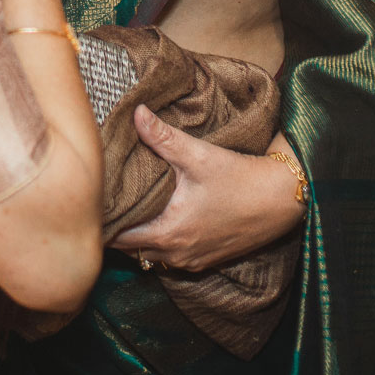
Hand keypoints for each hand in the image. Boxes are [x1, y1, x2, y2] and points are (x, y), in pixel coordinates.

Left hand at [107, 108, 305, 272]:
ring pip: (150, 253)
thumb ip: (163, 138)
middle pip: (130, 247)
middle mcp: (177, 254)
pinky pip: (170, 256)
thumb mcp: (200, 156)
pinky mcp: (206, 259)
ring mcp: (192, 260)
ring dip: (138, 234)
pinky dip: (159, 240)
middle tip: (103, 200)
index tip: (91, 200)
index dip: (102, 220)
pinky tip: (157, 217)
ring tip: (126, 207)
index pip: (118, 237)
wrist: (283, 200)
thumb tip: (136, 114)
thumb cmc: (241, 179)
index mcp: (169, 232)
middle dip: (115, 226)